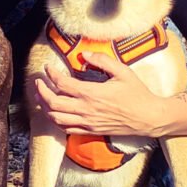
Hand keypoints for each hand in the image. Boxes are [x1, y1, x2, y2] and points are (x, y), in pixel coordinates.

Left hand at [34, 51, 164, 137]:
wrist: (148, 118)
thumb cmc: (137, 93)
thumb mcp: (122, 71)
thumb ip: (102, 60)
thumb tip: (84, 54)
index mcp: (92, 93)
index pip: (62, 84)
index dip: (51, 75)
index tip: (48, 68)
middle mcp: (86, 110)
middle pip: (53, 103)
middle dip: (41, 91)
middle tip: (38, 82)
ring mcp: (87, 123)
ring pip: (56, 118)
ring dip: (45, 107)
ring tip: (41, 97)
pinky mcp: (91, 131)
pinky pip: (66, 129)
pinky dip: (56, 121)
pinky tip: (53, 113)